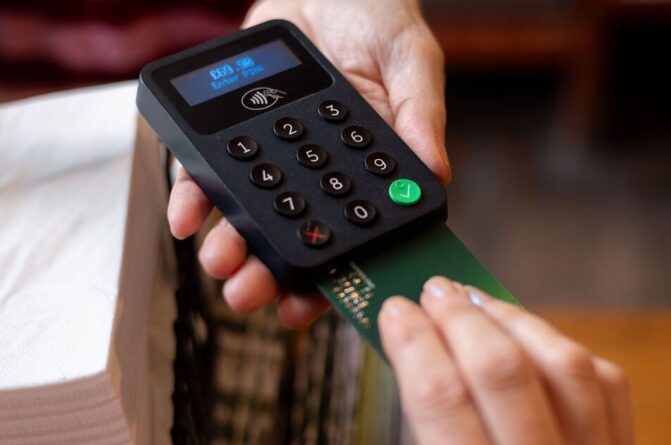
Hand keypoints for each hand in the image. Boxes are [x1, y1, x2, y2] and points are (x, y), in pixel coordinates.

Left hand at [167, 0, 449, 323]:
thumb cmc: (379, 19)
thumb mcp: (412, 61)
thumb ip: (421, 113)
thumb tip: (434, 172)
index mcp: (366, 168)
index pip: (350, 233)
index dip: (328, 275)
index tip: (306, 305)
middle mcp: (318, 171)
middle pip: (291, 235)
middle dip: (267, 272)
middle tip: (249, 293)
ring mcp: (274, 154)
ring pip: (247, 214)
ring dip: (230, 245)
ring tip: (220, 259)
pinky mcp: (236, 131)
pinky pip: (209, 170)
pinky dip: (193, 196)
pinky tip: (186, 214)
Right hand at [379, 276, 634, 444]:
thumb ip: (428, 437)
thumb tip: (412, 362)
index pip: (441, 403)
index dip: (413, 344)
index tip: (394, 310)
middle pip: (504, 373)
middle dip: (460, 319)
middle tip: (433, 291)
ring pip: (564, 367)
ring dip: (513, 320)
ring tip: (475, 300)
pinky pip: (606, 385)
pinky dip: (563, 349)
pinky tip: (531, 335)